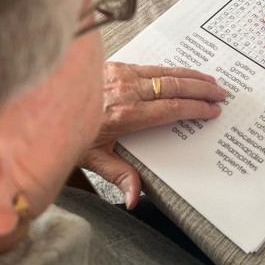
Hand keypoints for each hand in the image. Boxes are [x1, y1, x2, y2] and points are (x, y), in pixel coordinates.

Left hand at [79, 63, 225, 207]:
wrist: (44, 99)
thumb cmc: (67, 130)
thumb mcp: (91, 157)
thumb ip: (118, 174)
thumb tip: (134, 198)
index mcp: (125, 114)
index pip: (171, 109)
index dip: (195, 109)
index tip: (212, 110)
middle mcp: (126, 91)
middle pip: (173, 87)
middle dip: (200, 89)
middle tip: (220, 93)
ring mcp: (121, 75)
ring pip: (163, 72)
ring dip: (189, 76)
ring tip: (209, 80)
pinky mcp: (115, 66)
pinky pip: (149, 66)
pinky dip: (170, 69)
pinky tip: (180, 73)